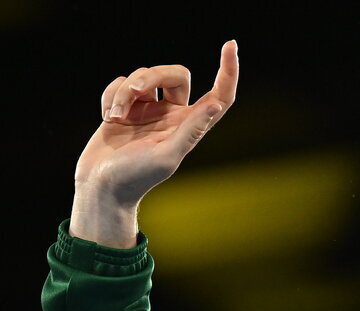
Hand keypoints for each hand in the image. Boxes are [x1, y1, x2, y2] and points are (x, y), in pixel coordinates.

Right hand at [70, 41, 237, 244]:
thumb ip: (191, 130)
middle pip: (175, 74)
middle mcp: (173, 116)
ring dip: (124, 91)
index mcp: (190, 127)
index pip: (218, 95)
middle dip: (152, 74)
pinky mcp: (125, 108)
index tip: (230, 46)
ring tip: (115, 116)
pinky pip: (120, 82)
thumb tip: (217, 104)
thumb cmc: (136, 178)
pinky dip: (111, 95)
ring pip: (143, 76)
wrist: (101, 186)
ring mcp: (149, 111)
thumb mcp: (167, 156)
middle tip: (135, 90)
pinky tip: (108, 118)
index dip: (228, 71)